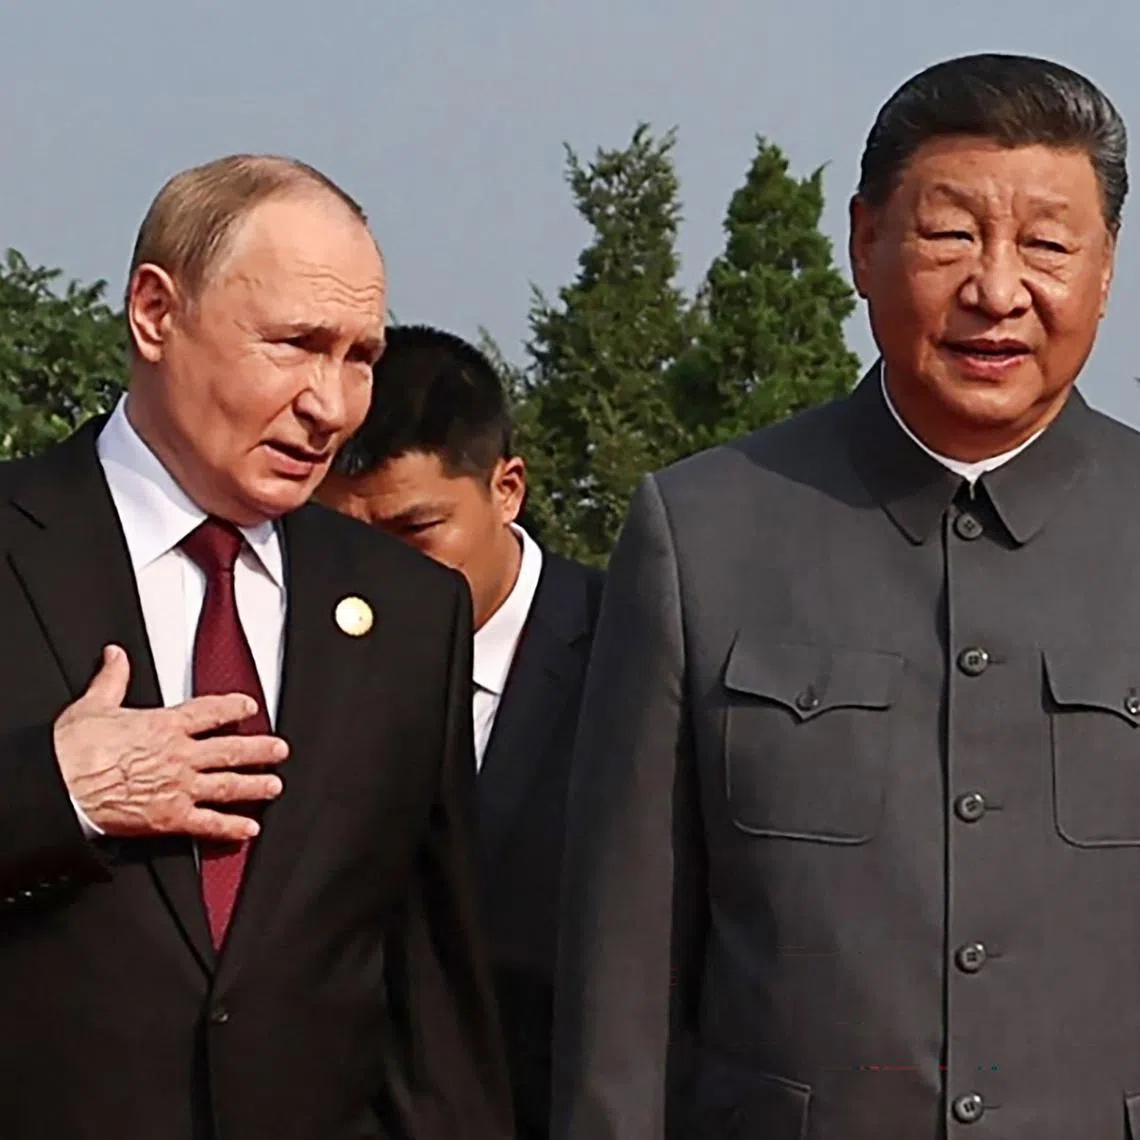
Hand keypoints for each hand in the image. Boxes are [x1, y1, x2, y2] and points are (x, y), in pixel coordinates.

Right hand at [53, 645, 287, 841]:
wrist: (59, 786)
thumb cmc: (73, 749)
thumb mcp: (94, 704)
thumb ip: (113, 679)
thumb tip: (115, 655)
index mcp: (165, 725)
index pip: (211, 712)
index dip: (234, 709)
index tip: (250, 708)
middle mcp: (180, 755)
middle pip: (231, 750)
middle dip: (260, 750)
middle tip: (280, 750)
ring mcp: (179, 787)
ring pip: (228, 786)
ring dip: (255, 786)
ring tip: (274, 786)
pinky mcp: (170, 818)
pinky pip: (208, 823)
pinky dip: (231, 827)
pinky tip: (249, 829)